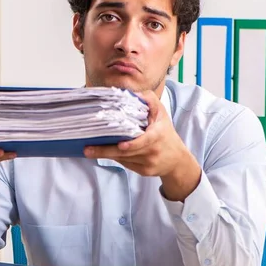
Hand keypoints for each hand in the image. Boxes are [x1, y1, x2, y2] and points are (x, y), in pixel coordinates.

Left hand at [83, 91, 200, 199]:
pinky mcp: (144, 172)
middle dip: (106, 151)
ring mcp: (148, 163)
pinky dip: (116, 158)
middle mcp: (153, 151)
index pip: (145, 141)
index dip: (132, 144)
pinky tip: (105, 153)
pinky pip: (126, 164)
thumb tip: (132, 94)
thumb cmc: (166, 133)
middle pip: (127, 153)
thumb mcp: (161, 113)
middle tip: (88, 149)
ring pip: (124, 159)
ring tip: (90, 150)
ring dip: (107, 154)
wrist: (177, 160)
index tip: (121, 145)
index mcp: (158, 136)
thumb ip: (149, 100)